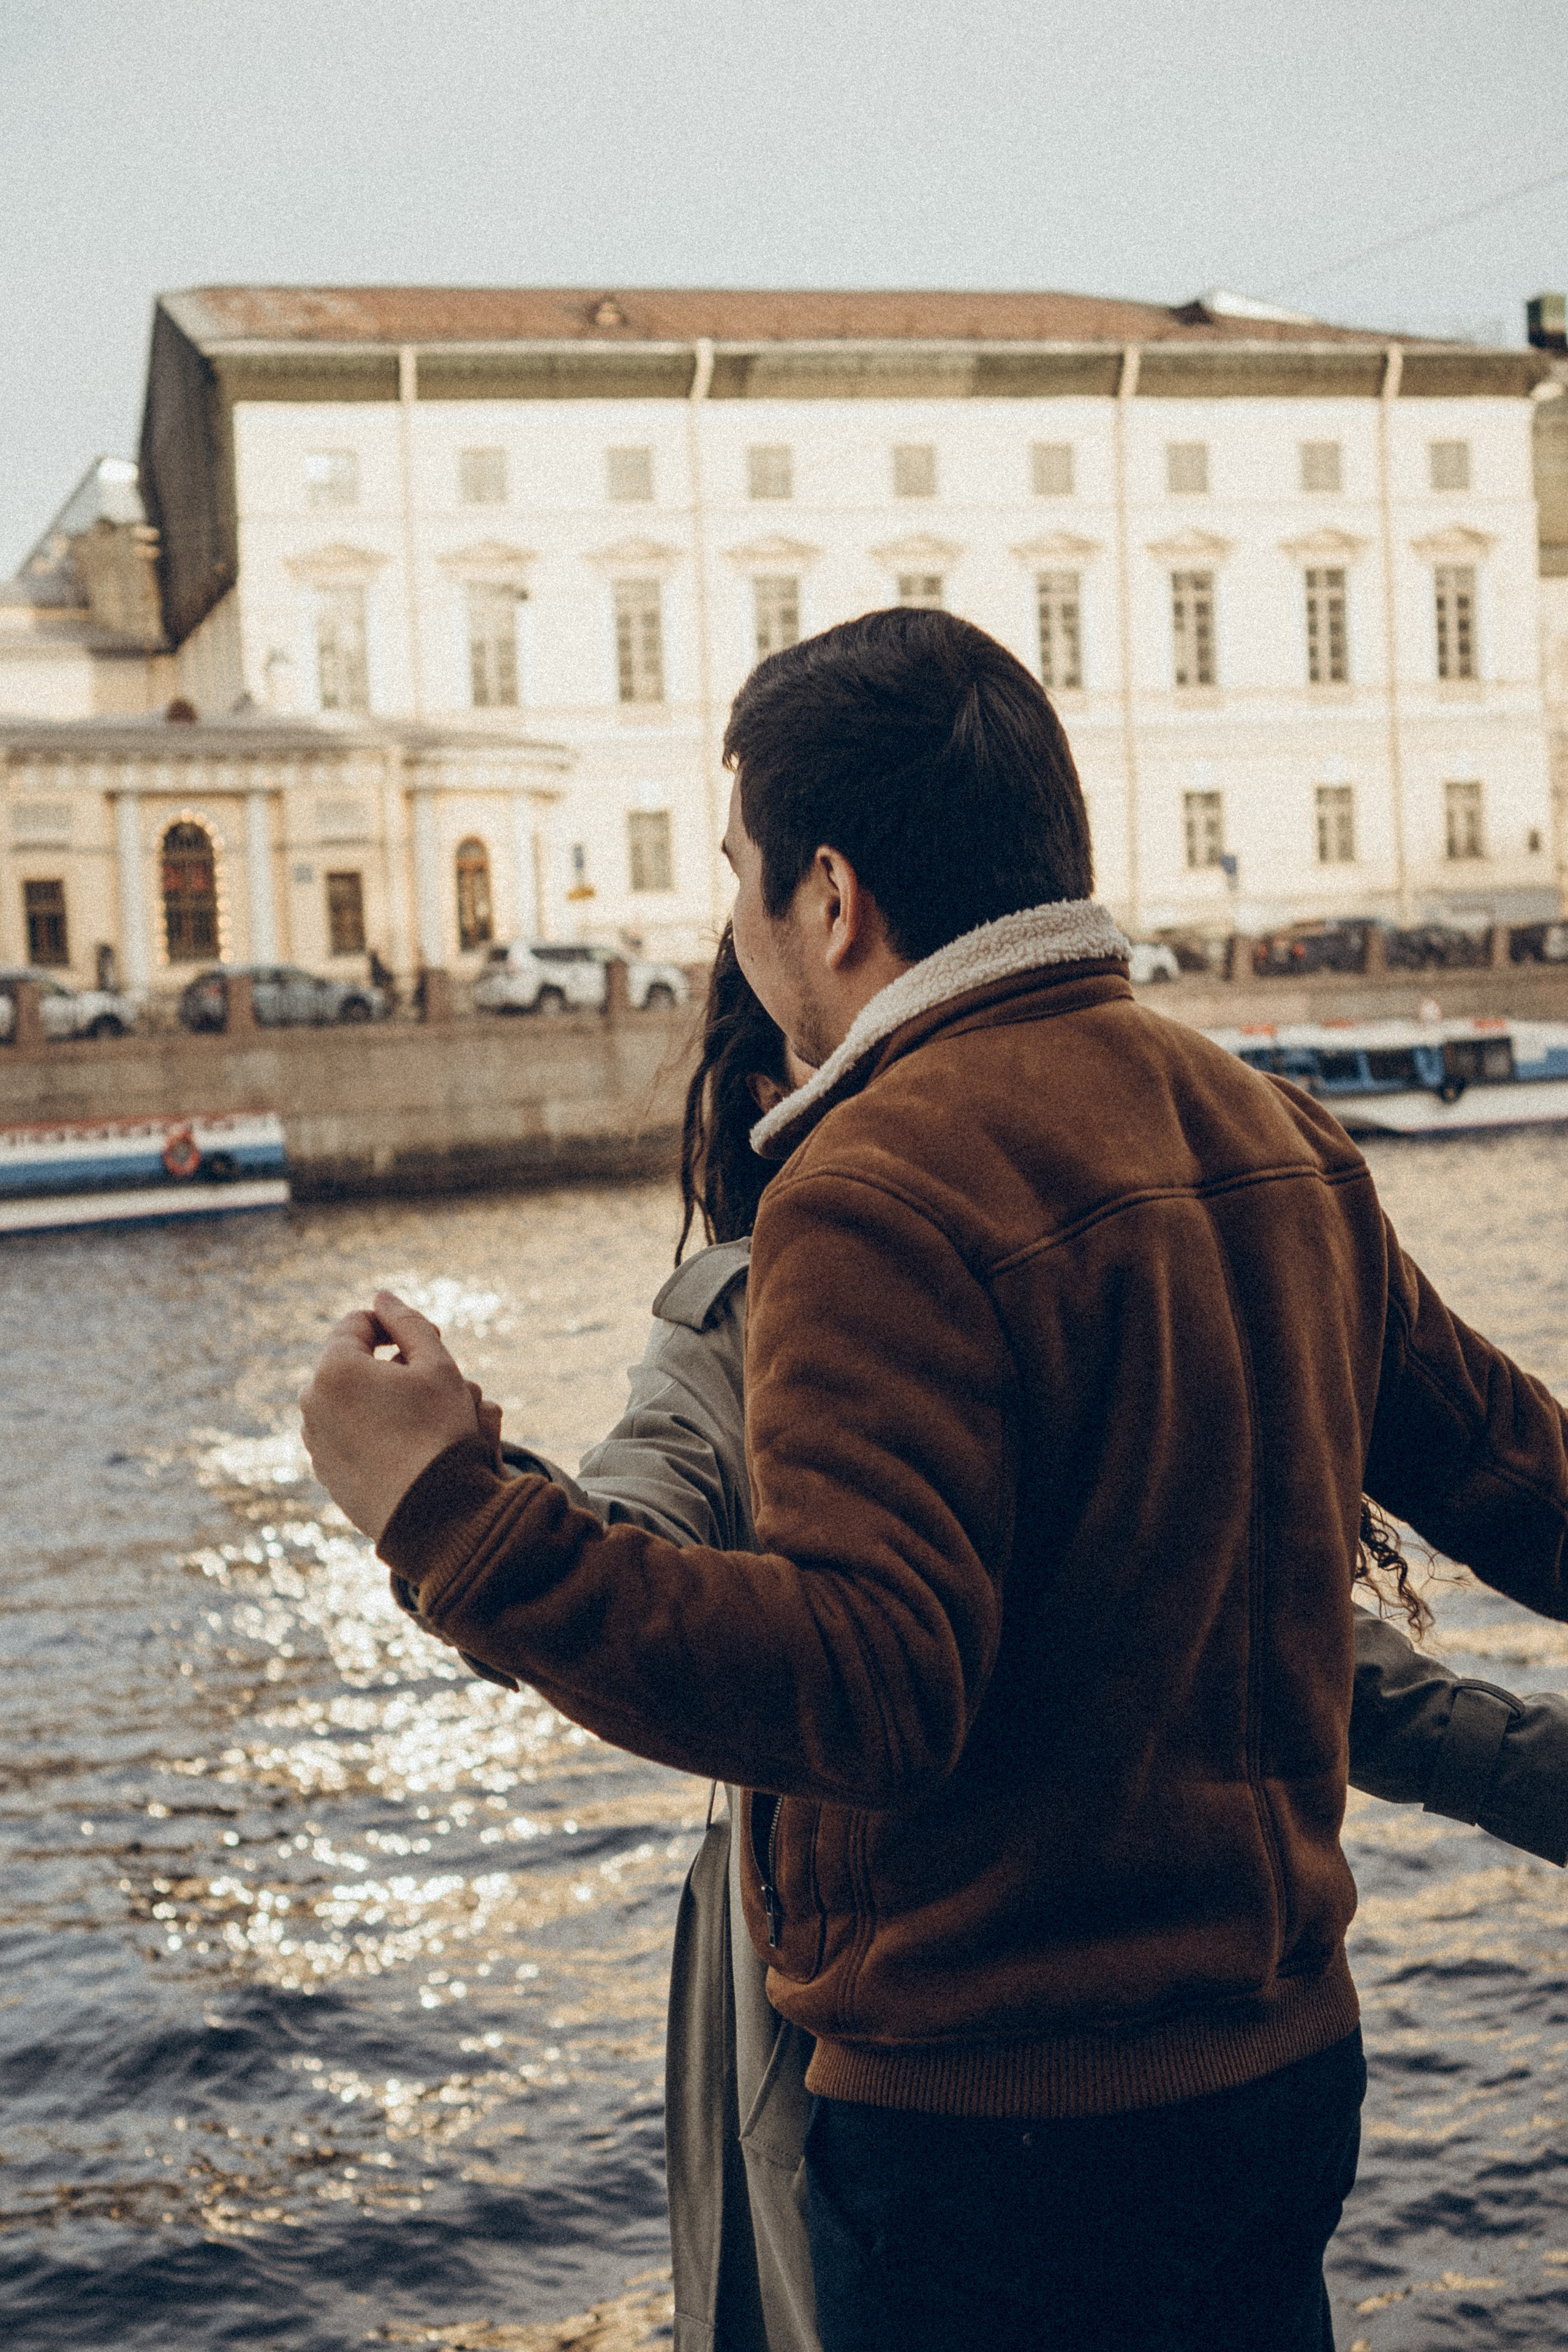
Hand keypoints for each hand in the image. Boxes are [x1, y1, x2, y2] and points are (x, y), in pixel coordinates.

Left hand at [300, 1290, 490, 1539]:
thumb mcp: (437, 1366)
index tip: (429, 1344)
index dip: (396, 1326)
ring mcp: (315, 1441)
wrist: (434, 1516)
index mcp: (334, 1369)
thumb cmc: (440, 1434)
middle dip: (391, 1367)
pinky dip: (374, 1433)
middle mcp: (313, 1403)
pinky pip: (348, 1437)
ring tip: (424, 1421)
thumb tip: (382, 1298)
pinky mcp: (325, 1473)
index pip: (358, 1323)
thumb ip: (408, 1323)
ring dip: (383, 1400)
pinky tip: (409, 1449)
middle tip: (432, 1386)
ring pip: (351, 1401)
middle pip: (353, 1364)